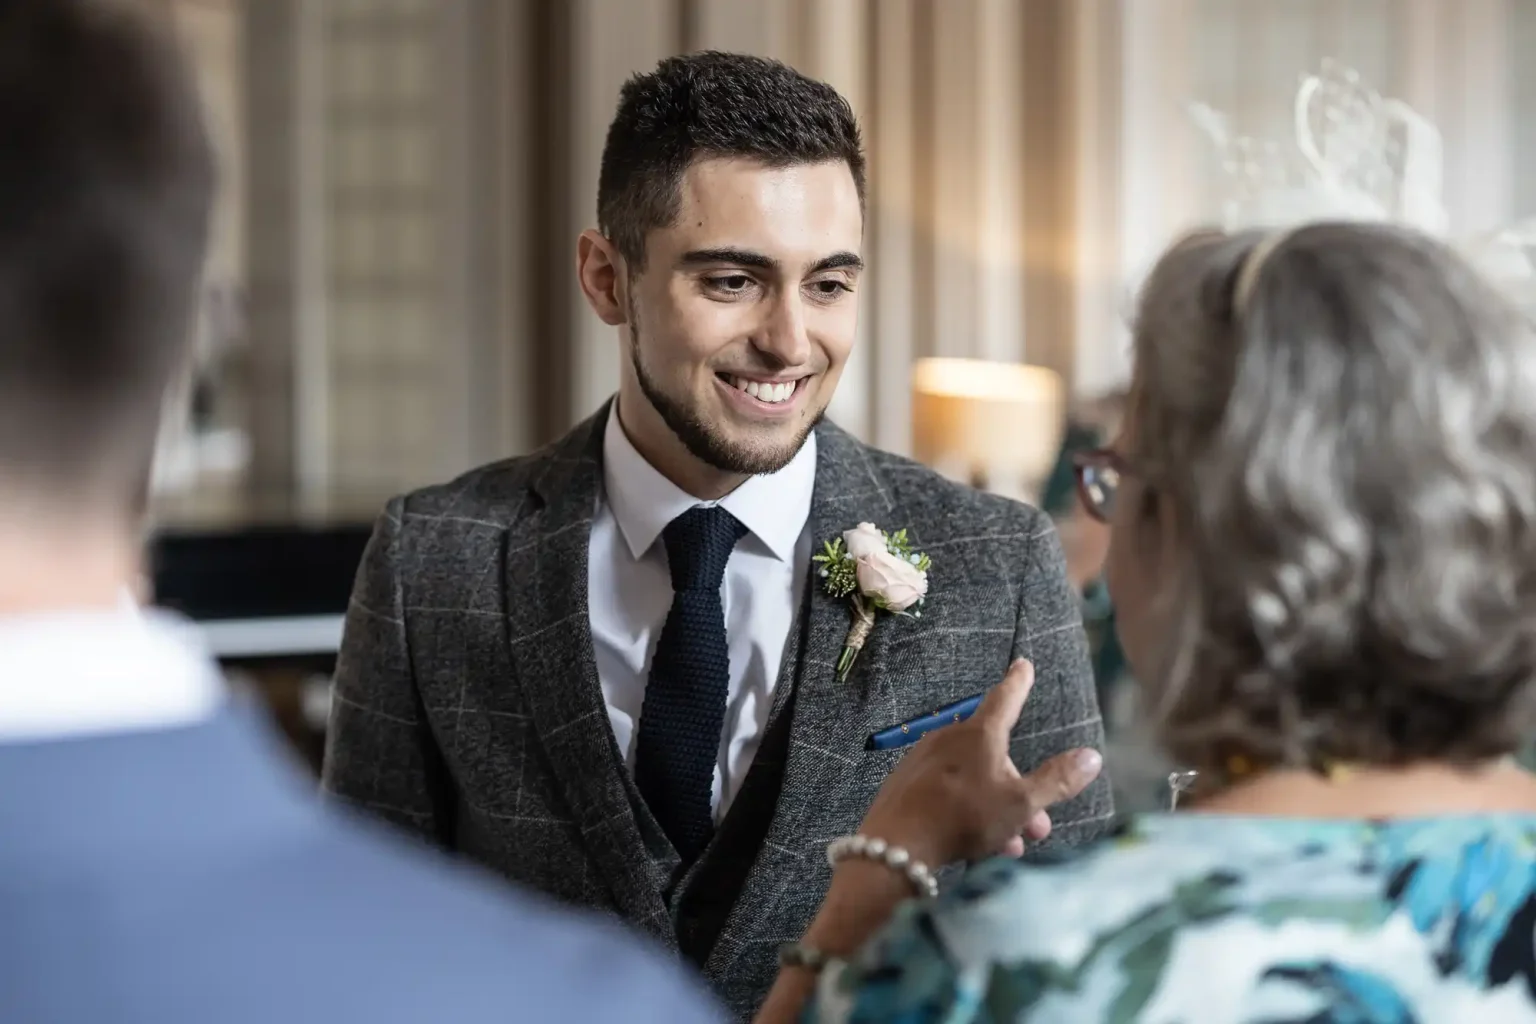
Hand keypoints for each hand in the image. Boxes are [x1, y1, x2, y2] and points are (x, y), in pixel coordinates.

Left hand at [854, 659, 1102, 866]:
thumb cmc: (964, 817)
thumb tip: (1092, 756)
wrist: (897, 845)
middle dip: (1021, 788)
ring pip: (975, 779)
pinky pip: (950, 791)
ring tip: (1013, 843)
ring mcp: (925, 760)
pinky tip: (981, 845)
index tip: (1023, 664)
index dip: (1019, 682)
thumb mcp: (1021, 803)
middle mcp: (950, 738)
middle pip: (996, 754)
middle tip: (1038, 825)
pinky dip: (971, 811)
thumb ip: (1057, 780)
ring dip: (999, 808)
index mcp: (980, 734)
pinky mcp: (908, 784)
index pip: (1006, 698)